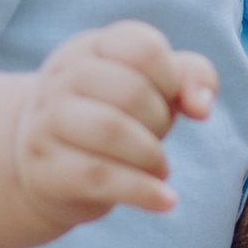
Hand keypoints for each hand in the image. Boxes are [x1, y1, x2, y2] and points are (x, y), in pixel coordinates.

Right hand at [13, 22, 216, 233]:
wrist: (48, 166)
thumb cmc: (112, 117)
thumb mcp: (151, 88)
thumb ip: (190, 78)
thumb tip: (202, 107)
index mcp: (90, 47)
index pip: (144, 49)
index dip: (172, 80)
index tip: (169, 102)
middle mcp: (62, 77)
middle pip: (131, 91)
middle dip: (161, 121)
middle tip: (158, 140)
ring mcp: (46, 122)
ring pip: (110, 130)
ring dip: (151, 156)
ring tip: (159, 169)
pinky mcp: (45, 168)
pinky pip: (99, 176)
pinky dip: (142, 191)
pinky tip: (165, 200)